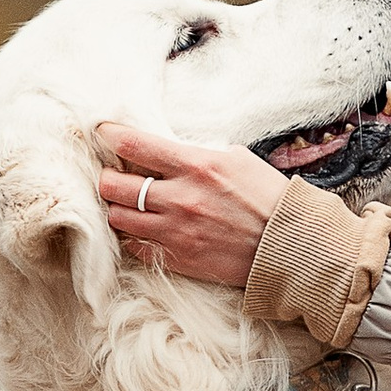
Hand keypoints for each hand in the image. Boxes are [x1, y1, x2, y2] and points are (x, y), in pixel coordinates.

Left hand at [97, 123, 285, 287]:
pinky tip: (142, 228)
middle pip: (114, 185)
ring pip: (118, 217)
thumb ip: (196, 153)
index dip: (109, 135)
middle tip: (113, 175)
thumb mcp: (235, 158)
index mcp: (196, 165)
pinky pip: (135, 247)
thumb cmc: (267, 196)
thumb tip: (164, 150)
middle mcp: (180, 197)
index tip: (102, 132)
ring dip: (116, 207)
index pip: (134, 144)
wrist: (288, 243)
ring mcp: (176, 231)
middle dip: (107, 177)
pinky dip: (132, 236)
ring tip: (126, 203)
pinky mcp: (178, 258)